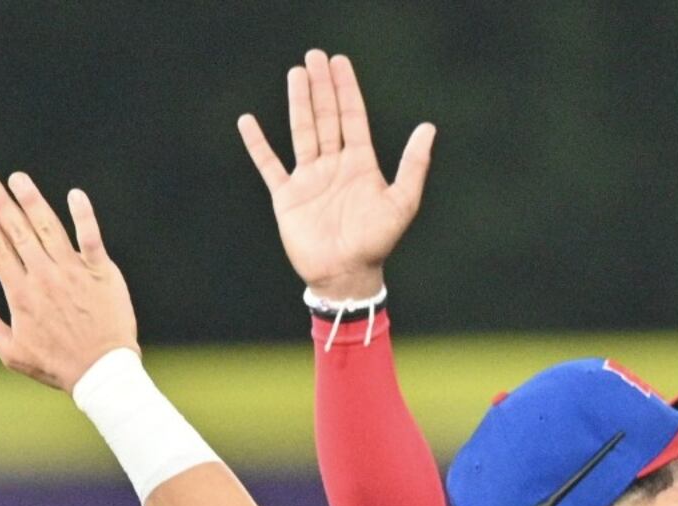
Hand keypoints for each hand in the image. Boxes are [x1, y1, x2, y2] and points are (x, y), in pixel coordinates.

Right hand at [0, 172, 137, 390]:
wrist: (101, 372)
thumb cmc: (57, 365)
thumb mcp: (14, 353)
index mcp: (22, 295)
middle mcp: (45, 278)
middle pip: (18, 232)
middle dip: (0, 204)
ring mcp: (74, 272)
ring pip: (49, 228)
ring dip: (32, 201)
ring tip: (18, 179)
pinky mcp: (101, 272)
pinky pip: (91, 238)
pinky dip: (83, 215)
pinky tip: (74, 194)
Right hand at [238, 48, 434, 301]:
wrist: (346, 275)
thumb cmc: (376, 243)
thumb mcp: (401, 203)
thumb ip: (413, 165)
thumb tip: (429, 127)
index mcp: (359, 164)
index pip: (352, 117)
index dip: (346, 89)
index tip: (340, 63)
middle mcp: (333, 166)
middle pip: (326, 117)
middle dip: (321, 87)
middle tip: (314, 57)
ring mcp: (309, 179)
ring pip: (302, 132)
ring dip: (298, 103)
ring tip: (296, 74)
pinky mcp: (287, 197)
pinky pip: (269, 165)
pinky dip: (258, 145)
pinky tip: (248, 122)